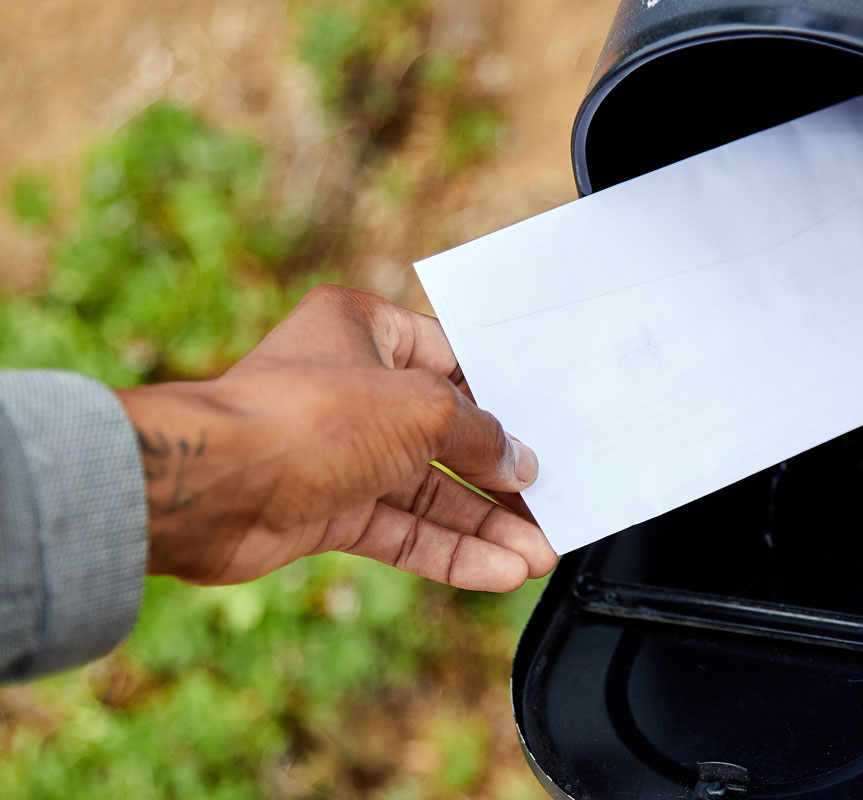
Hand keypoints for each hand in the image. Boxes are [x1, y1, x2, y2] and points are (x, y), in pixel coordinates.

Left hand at [117, 285, 556, 589]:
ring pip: (428, 491)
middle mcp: (352, 387)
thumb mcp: (419, 409)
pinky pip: (402, 530)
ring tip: (539, 554)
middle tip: (551, 503)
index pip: (452, 359)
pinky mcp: (328, 509)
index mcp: (365, 330)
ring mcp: (340, 452)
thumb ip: (480, 435)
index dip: (501, 397)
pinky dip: (448, 550)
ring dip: (483, 524)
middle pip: (445, 434)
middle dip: (499, 476)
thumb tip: (519, 463)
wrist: (207, 489)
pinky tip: (497, 572)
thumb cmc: (304, 417)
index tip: (543, 430)